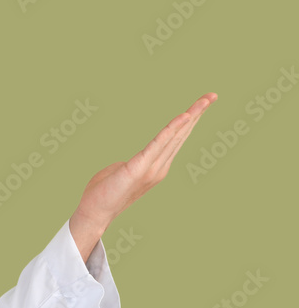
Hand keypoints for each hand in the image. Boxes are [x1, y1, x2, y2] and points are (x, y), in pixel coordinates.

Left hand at [69, 92, 217, 259]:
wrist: (94, 212)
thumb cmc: (104, 192)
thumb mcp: (120, 173)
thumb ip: (129, 166)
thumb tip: (125, 164)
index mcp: (156, 166)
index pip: (176, 139)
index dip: (189, 121)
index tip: (202, 104)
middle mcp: (159, 166)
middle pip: (181, 135)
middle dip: (197, 114)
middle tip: (213, 95)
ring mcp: (151, 168)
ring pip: (174, 137)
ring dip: (190, 116)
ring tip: (205, 101)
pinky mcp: (139, 168)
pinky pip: (157, 145)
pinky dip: (171, 130)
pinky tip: (183, 117)